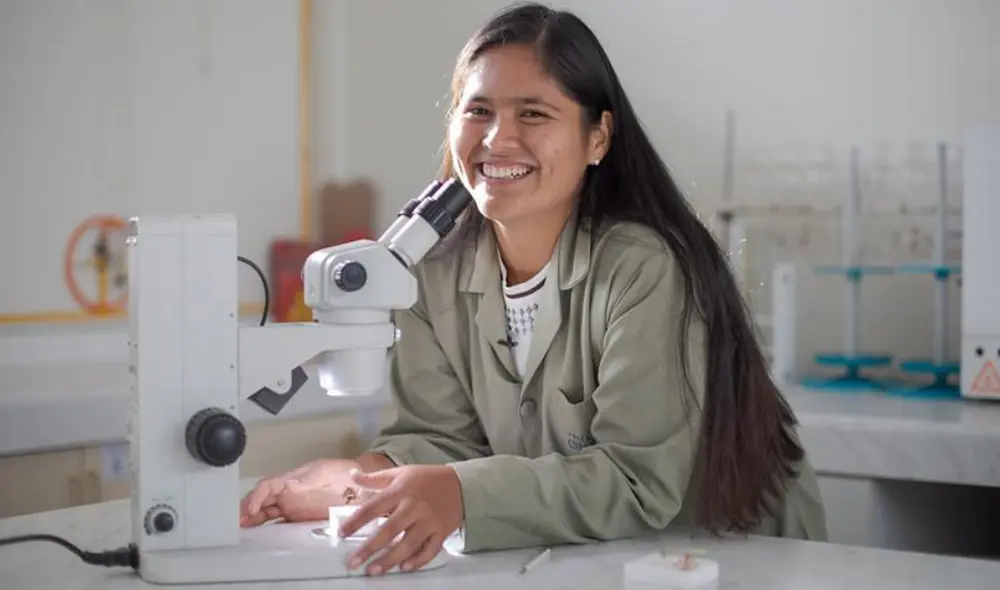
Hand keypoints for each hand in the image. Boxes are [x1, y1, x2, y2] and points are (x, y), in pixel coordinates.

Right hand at [239, 458, 363, 526]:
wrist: (360, 487)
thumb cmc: (342, 473)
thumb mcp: (323, 472)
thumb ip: (306, 480)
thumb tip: (289, 484)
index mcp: (290, 479)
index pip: (267, 487)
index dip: (256, 496)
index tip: (250, 507)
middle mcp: (288, 494)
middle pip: (262, 502)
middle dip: (248, 510)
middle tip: (236, 522)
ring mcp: (293, 508)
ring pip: (267, 515)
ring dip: (254, 521)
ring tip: (243, 530)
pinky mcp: (301, 520)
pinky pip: (281, 525)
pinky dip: (270, 531)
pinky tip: (262, 537)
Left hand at [337, 465, 463, 574]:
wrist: (462, 484)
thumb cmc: (428, 479)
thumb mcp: (401, 472)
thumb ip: (375, 478)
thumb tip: (353, 476)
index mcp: (401, 490)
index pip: (374, 506)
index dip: (356, 521)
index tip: (341, 533)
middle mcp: (415, 506)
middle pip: (390, 530)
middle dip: (370, 548)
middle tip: (353, 563)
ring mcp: (430, 521)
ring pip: (408, 544)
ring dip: (390, 560)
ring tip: (374, 571)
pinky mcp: (442, 532)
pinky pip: (429, 550)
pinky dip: (418, 561)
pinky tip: (404, 567)